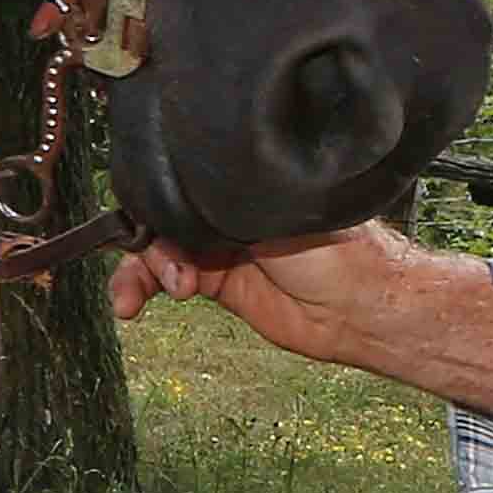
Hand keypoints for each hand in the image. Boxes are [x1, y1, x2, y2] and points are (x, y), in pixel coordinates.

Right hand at [115, 222, 492, 409]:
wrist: (360, 308)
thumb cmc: (337, 251)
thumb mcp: (275, 216)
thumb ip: (222, 208)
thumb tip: (173, 196)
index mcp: (242, 186)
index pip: (180, 184)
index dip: (152, 199)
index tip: (133, 220)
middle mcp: (227, 212)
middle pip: (163, 218)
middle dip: (143, 244)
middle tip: (157, 272)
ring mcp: (221, 247)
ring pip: (159, 252)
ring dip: (138, 273)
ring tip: (135, 299)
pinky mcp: (219, 284)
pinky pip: (169, 282)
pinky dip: (145, 289)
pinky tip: (132, 304)